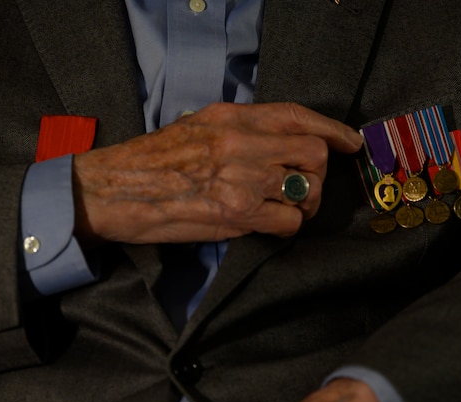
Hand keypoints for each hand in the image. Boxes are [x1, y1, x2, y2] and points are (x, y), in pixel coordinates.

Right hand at [72, 102, 362, 245]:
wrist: (110, 190)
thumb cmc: (150, 163)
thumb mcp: (197, 128)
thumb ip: (240, 132)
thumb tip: (279, 147)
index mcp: (231, 116)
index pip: (298, 115)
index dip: (333, 129)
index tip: (350, 142)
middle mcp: (241, 140)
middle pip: (314, 153)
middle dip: (318, 175)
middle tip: (302, 190)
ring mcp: (241, 176)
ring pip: (307, 188)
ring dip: (303, 204)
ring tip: (283, 210)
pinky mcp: (236, 211)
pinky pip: (288, 221)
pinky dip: (285, 227)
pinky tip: (266, 226)